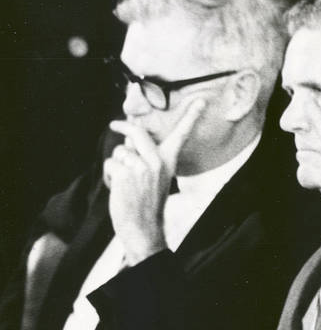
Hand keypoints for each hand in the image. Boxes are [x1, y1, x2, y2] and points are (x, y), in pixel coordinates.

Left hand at [104, 98, 205, 263]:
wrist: (143, 228)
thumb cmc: (147, 203)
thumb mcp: (153, 178)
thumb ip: (145, 156)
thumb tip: (130, 137)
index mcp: (168, 162)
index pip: (181, 136)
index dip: (191, 117)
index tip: (201, 101)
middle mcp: (157, 162)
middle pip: (137, 132)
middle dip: (123, 126)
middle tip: (115, 125)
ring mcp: (141, 167)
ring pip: (120, 152)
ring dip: (117, 165)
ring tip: (125, 183)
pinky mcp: (125, 174)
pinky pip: (111, 165)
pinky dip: (110, 176)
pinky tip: (118, 189)